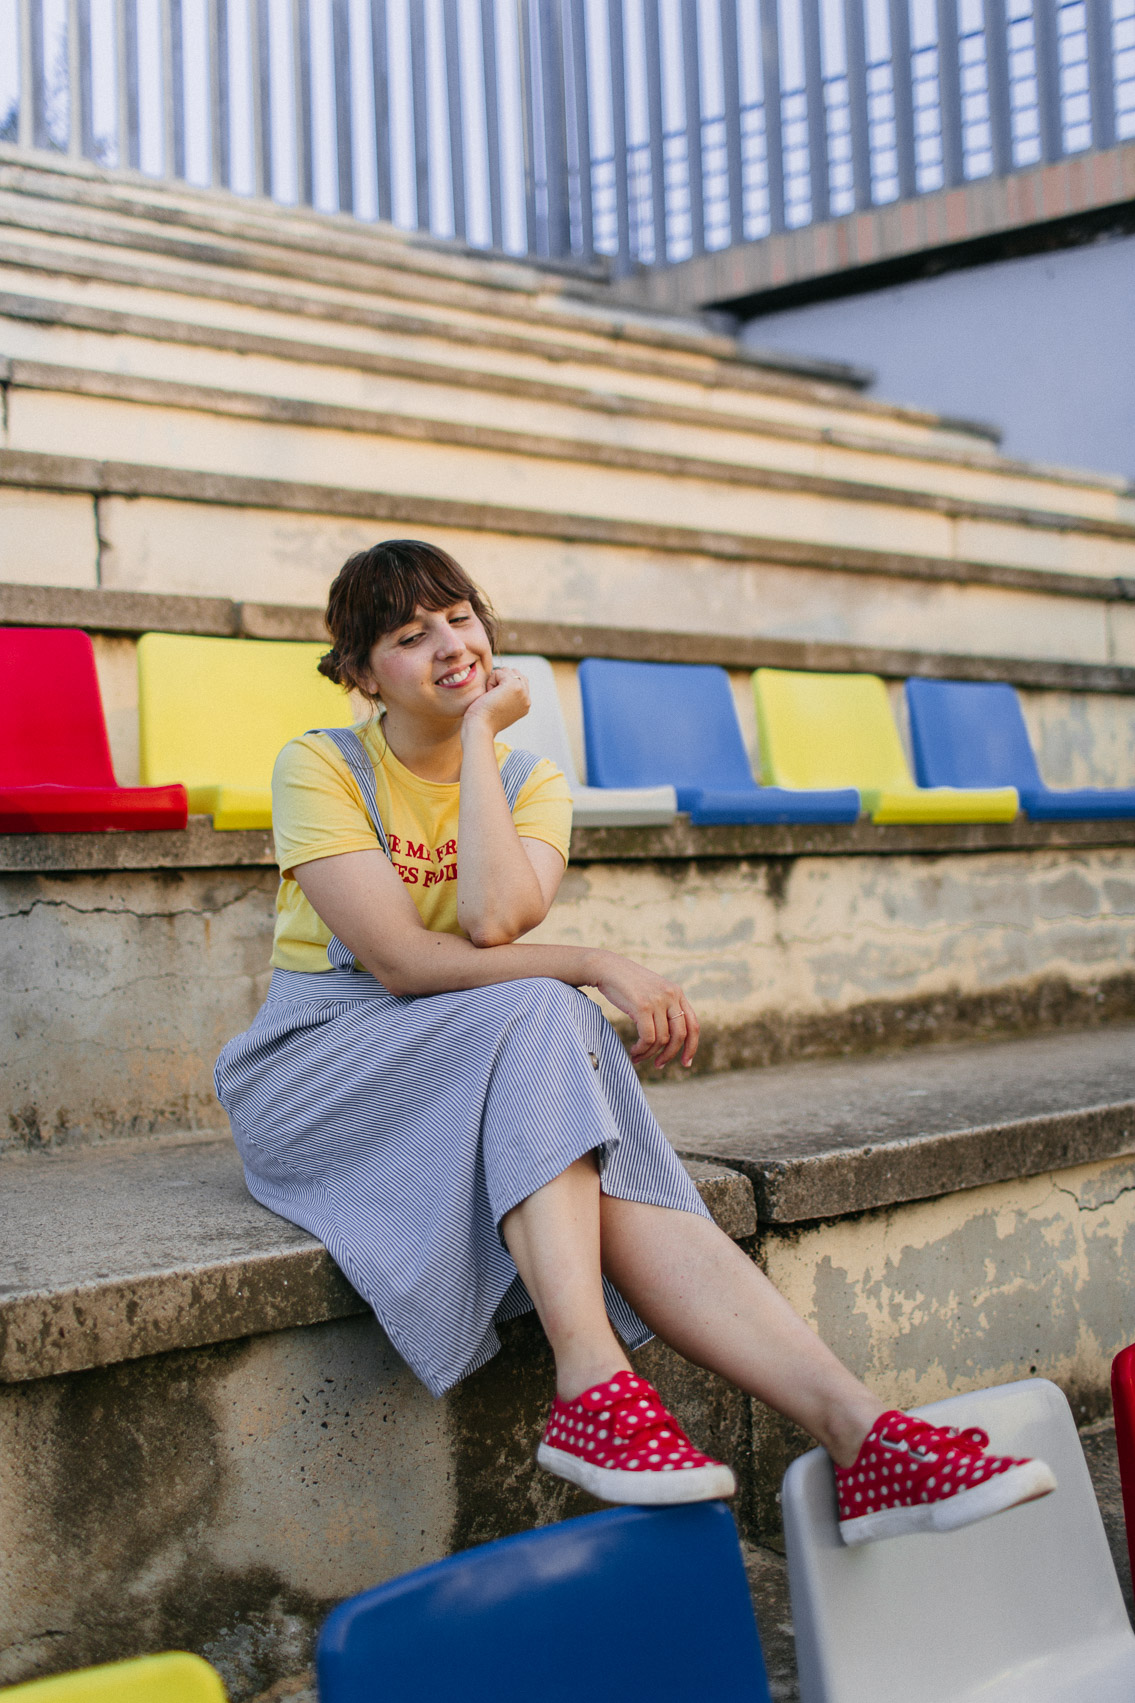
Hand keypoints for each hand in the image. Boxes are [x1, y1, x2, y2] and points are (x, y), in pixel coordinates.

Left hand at [461, 666, 530, 739]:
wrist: (480, 727)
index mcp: (526, 704)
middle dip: (501, 681)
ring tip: (492, 697)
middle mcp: (527, 698)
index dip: (504, 685)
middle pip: (515, 673)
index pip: (521, 681)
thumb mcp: (502, 707)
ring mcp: (522, 691)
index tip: (497, 702)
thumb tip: (507, 673)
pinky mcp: (513, 685)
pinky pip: (499, 672)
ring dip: (495, 681)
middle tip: (494, 698)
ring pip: (507, 671)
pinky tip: (489, 695)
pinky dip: (490, 681)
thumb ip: (510, 694)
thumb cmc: (484, 719)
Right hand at [586, 952, 699, 1068]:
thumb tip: (669, 1038)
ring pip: (662, 1039)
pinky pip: (648, 1038)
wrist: (606, 967)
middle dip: (670, 1055)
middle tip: (659, 1065)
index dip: (692, 1047)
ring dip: (649, 1053)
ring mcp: (657, 1000)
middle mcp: (671, 995)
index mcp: (677, 992)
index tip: (686, 1063)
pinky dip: (642, 1049)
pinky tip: (634, 1051)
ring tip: (638, 1056)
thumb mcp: (652, 991)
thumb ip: (664, 1008)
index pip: (693, 1025)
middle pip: (680, 1035)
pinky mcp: (642, 1006)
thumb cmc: (626, 983)